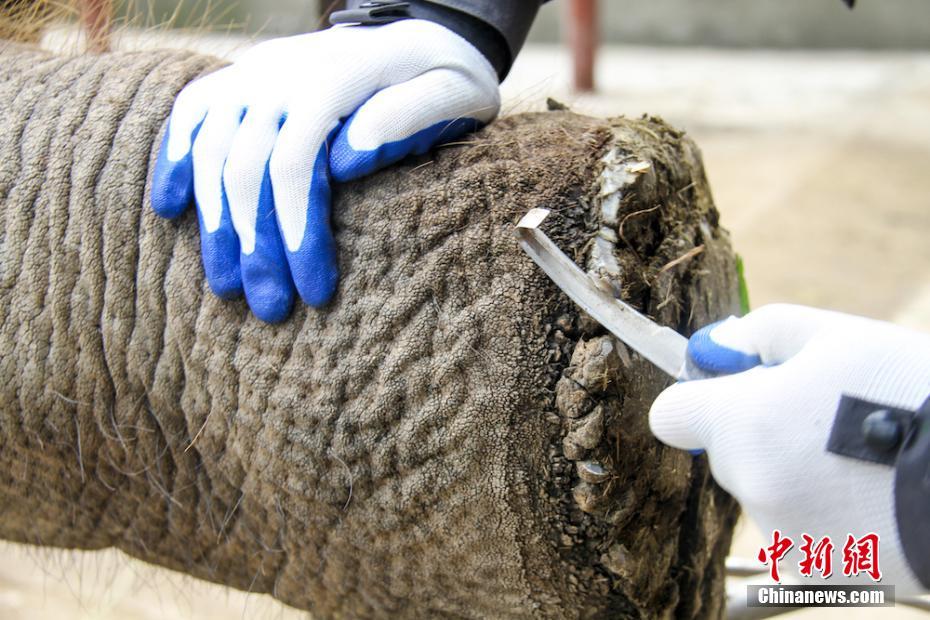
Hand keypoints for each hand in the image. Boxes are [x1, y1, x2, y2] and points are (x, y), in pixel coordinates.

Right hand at [150, 20, 499, 321]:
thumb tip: (345, 160)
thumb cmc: (446, 75)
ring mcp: (255, 73)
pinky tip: (168, 210)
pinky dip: (174, 159)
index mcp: (336, 77)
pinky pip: (191, 114)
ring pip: (212, 151)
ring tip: (227, 287)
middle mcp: (282, 72)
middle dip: (256, 247)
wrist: (420, 31)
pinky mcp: (242, 78)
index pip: (295, 163)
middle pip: (246, 167)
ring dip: (215, 225)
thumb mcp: (454, 90)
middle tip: (271, 310)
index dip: (297, 232)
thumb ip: (409, 115)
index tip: (314, 293)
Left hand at [649, 304, 929, 589]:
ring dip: (793, 471)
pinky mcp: (815, 566)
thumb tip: (716, 344)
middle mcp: (748, 483)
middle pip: (725, 452)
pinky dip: (822, 511)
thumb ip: (761, 333)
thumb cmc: (907, 395)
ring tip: (859, 456)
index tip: (728, 389)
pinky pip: (799, 526)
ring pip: (765, 489)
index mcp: (740, 422)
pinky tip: (868, 491)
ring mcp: (781, 532)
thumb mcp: (837, 337)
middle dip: (759, 431)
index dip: (696, 398)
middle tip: (823, 415)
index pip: (670, 414)